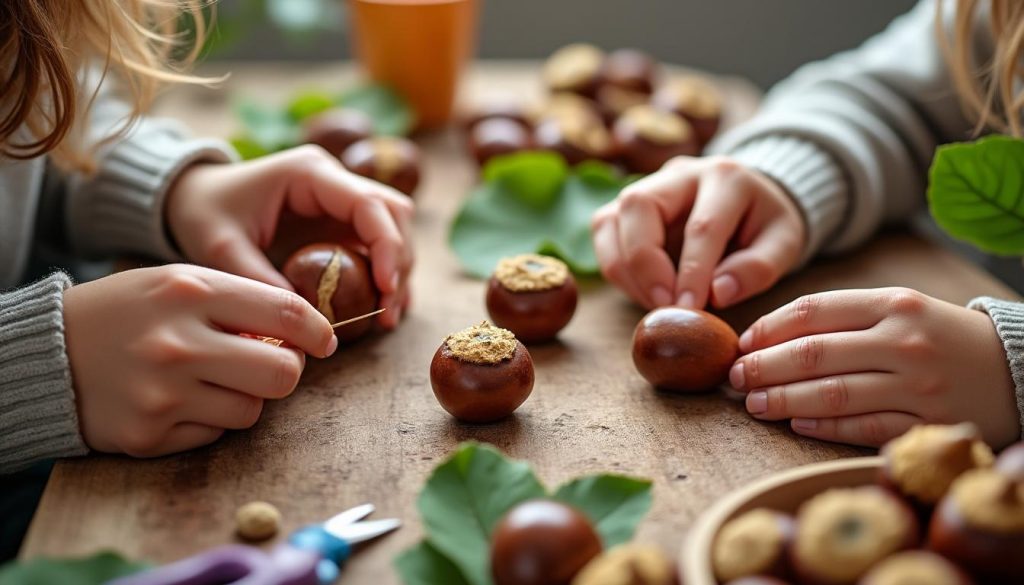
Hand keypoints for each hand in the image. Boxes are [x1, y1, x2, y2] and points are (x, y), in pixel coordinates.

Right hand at [63, 264, 335, 456]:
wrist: (48, 352)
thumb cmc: (128, 312)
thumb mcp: (178, 283)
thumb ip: (240, 301)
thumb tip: (306, 335)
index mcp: (191, 291)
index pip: (287, 313)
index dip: (318, 331)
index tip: (325, 340)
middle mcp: (179, 343)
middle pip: (284, 373)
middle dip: (286, 372)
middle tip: (269, 365)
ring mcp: (163, 393)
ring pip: (253, 409)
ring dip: (244, 397)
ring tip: (209, 379)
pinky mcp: (150, 434)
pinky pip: (216, 433)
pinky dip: (209, 419)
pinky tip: (179, 400)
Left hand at [165, 146, 413, 328]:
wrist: (190, 198)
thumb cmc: (204, 214)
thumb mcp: (222, 249)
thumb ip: (261, 280)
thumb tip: (304, 323)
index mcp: (310, 174)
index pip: (370, 203)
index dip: (388, 245)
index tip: (386, 288)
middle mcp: (334, 181)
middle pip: (393, 215)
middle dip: (399, 262)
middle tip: (389, 310)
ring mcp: (340, 202)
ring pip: (393, 230)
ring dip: (398, 271)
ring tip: (388, 317)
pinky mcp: (340, 224)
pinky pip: (377, 246)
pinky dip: (385, 276)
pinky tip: (383, 310)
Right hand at [592, 156, 804, 309]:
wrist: (749, 201)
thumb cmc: (764, 224)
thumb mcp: (784, 243)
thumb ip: (757, 268)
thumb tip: (718, 293)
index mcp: (725, 177)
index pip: (702, 225)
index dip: (693, 272)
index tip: (690, 308)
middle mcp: (679, 173)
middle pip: (639, 205)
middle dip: (645, 263)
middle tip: (664, 305)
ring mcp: (645, 185)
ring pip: (610, 219)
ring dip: (625, 270)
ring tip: (656, 302)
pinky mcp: (624, 205)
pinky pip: (604, 233)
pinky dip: (616, 268)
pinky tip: (644, 291)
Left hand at [731, 288, 1020, 447]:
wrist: (1018, 368)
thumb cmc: (940, 337)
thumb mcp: (900, 308)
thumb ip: (842, 317)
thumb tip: (768, 337)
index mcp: (893, 304)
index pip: (813, 311)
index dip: (768, 329)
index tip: (741, 343)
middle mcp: (904, 342)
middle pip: (813, 354)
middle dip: (762, 367)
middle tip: (733, 376)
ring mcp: (917, 386)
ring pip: (831, 394)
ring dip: (782, 400)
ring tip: (752, 403)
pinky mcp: (927, 425)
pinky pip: (862, 428)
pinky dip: (822, 427)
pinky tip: (795, 424)